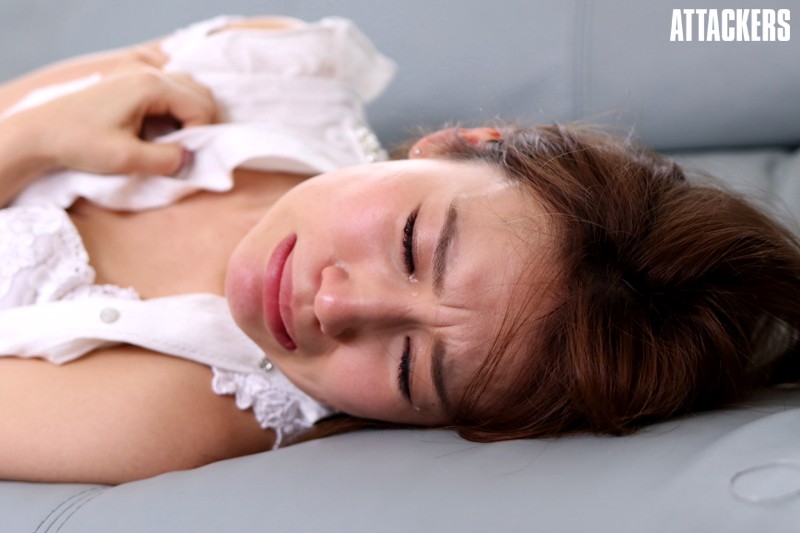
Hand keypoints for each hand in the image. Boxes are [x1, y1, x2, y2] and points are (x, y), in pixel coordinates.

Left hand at [14, 67, 216, 176]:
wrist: (41, 133)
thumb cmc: (80, 143)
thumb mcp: (127, 159)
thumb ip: (167, 159)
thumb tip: (190, 157)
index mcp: (151, 85)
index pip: (201, 107)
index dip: (202, 135)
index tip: (185, 156)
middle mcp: (148, 71)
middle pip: (200, 93)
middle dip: (202, 123)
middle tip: (187, 150)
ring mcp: (137, 69)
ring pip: (187, 86)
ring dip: (190, 112)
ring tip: (174, 139)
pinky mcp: (128, 75)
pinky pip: (168, 81)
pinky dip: (175, 100)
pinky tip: (163, 119)